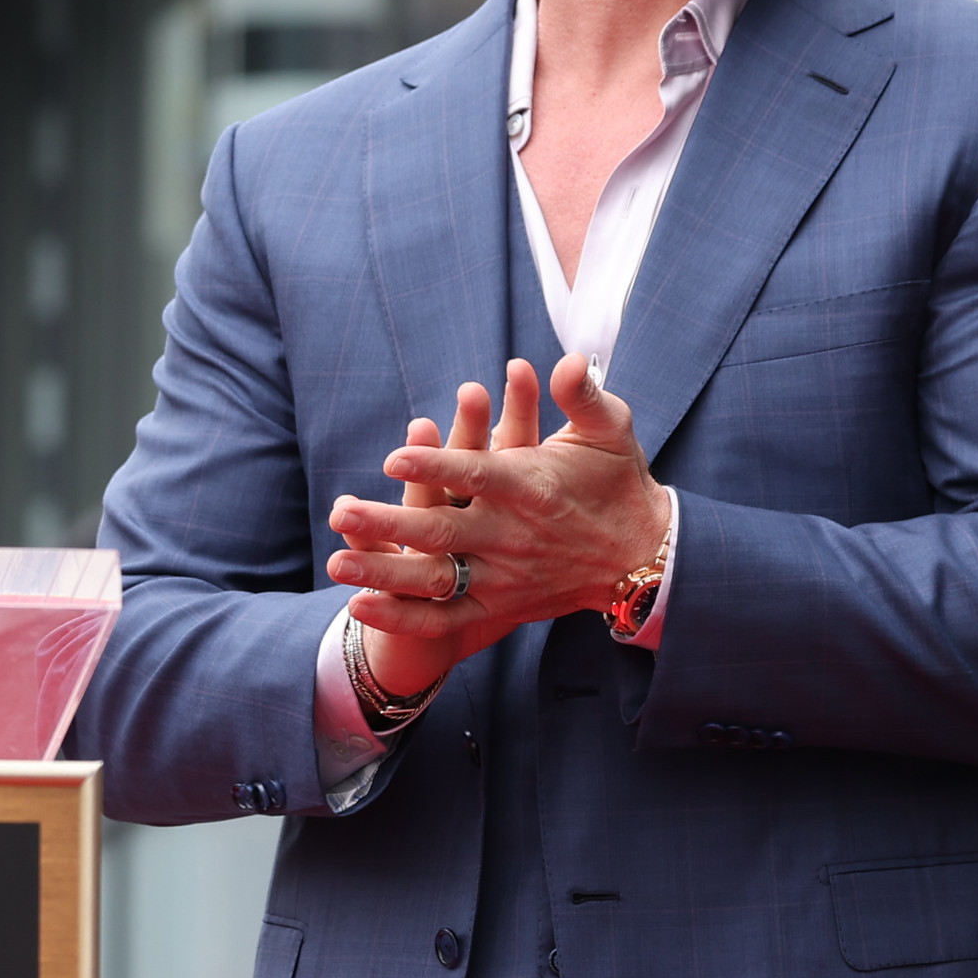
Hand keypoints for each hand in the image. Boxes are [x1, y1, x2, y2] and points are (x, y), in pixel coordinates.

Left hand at [322, 351, 671, 700]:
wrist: (643, 559)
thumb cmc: (619, 483)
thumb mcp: (612, 430)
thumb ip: (584, 395)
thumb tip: (571, 358)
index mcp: (534, 488)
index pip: (478, 475)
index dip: (437, 468)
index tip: (394, 459)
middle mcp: (514, 536)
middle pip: (444, 531)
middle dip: (389, 524)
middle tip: (341, 511)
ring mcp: (504, 576)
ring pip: (436, 578)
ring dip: (384, 571)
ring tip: (334, 561)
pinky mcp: (500, 606)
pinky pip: (445, 619)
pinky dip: (403, 617)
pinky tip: (358, 605)